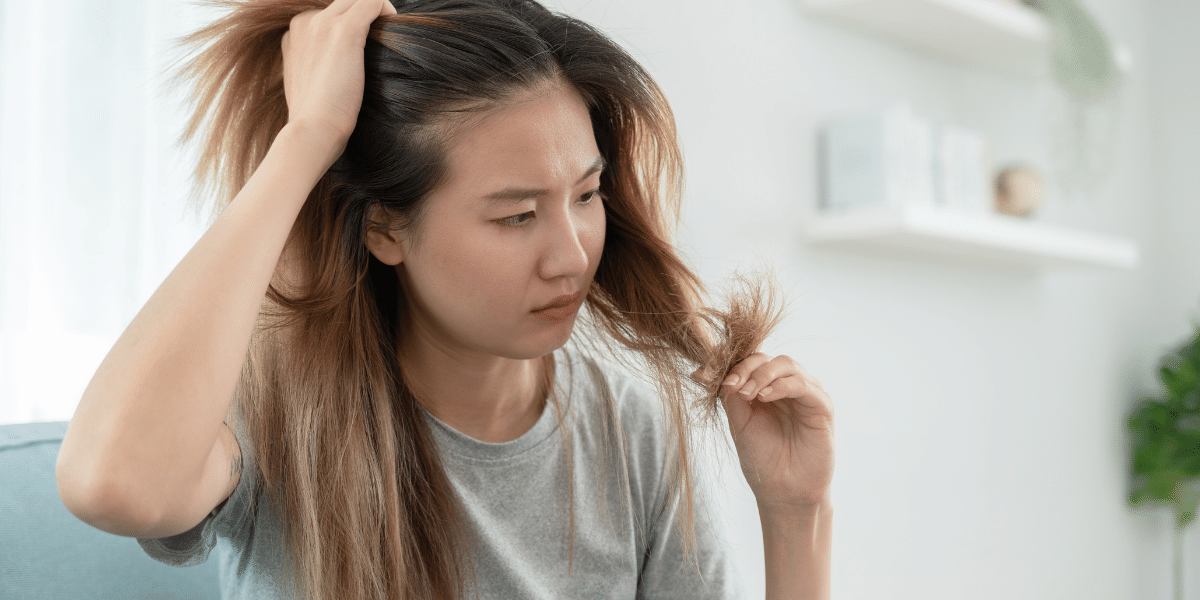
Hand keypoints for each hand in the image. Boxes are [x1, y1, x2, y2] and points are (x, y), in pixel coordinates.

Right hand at [281, 0, 396, 151]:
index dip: (351, 24)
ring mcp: (322, 24)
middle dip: (364, 12)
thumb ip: (321, 68)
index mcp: (294, 35)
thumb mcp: (313, 85)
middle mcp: (304, 23)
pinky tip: (393, 24)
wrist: (314, 130)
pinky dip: (385, 8)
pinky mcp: (343, 31)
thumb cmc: (317, 119)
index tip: (366, 45)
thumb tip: (343, 69)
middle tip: (382, 34)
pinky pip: (371, 1)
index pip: (328, 15)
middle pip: (343, 2)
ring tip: (389, 30)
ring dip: (376, 9)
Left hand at [707, 353, 834, 513]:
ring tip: (745, 392)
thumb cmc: (762, 459)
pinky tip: (764, 397)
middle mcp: (786, 386)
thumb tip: (704, 373)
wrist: (783, 492)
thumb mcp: (740, 423)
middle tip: (728, 384)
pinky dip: (781, 386)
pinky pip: (802, 385)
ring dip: (761, 374)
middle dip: (744, 368)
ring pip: (785, 364)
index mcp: (765, 387)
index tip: (702, 375)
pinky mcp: (822, 406)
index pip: (748, 362)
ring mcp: (806, 393)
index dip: (726, 364)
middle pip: (766, 358)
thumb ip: (730, 396)